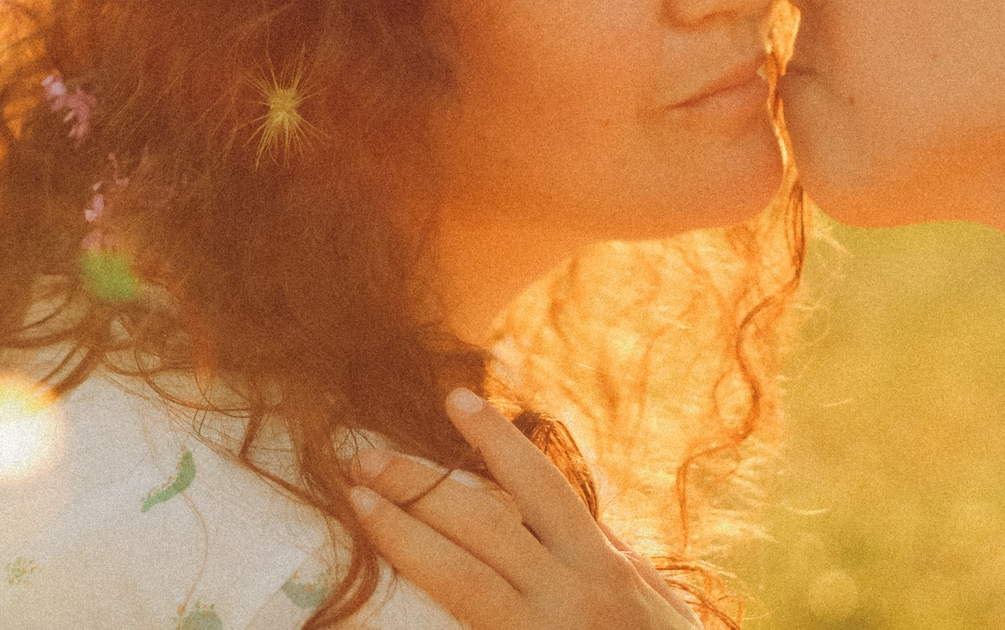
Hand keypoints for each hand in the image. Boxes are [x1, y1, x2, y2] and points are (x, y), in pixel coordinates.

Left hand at [346, 386, 703, 629]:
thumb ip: (605, 553)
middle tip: (363, 454)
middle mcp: (573, 593)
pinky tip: (376, 597)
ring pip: (461, 579)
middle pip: (484, 523)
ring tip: (358, 502)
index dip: (496, 442)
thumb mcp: (647, 597)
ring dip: (403, 536)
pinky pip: (465, 628)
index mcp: (601, 566)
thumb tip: (565, 509)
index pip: (541, 487)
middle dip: (420, 484)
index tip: (455, 399)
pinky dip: (424, 611)